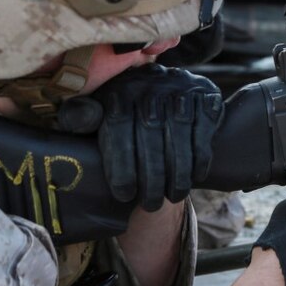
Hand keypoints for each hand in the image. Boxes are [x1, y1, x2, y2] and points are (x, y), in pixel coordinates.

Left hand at [57, 64, 222, 210]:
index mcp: (119, 88)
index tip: (124, 194)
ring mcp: (180, 85)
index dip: (121, 164)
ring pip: (180, 134)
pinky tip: (195, 176)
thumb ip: (80, 118)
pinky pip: (204, 129)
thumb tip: (79, 118)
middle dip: (152, 176)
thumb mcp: (97, 114)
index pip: (118, 126)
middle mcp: (150, 81)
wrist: (163, 92)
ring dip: (178, 172)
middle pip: (151, 133)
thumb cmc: (123, 114)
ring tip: (174, 196)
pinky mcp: (206, 93)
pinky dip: (201, 157)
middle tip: (151, 204)